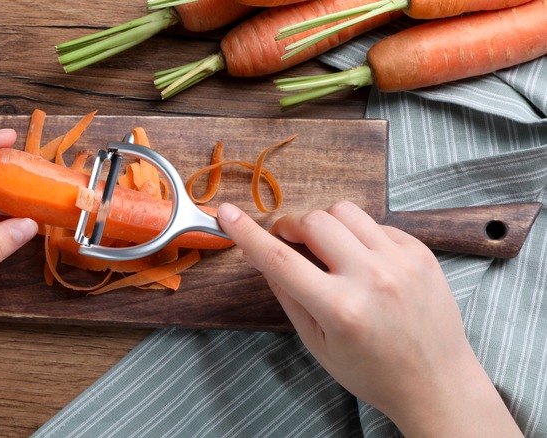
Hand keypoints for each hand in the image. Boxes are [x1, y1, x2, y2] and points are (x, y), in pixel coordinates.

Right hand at [216, 201, 521, 436]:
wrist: (436, 382)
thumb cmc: (372, 372)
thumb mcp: (317, 344)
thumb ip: (287, 295)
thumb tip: (260, 254)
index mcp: (341, 310)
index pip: (280, 260)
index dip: (247, 234)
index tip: (227, 214)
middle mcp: (372, 279)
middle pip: (313, 221)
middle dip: (291, 226)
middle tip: (289, 242)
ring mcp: (401, 261)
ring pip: (344, 211)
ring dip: (324, 223)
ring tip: (327, 249)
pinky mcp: (420, 251)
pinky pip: (375, 223)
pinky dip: (357, 234)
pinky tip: (361, 260)